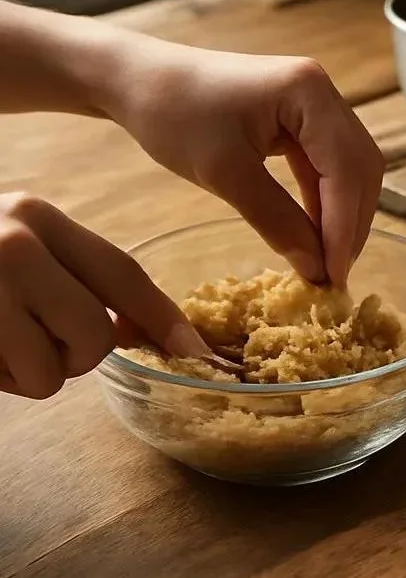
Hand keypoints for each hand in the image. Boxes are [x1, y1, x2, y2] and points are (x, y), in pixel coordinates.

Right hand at [0, 193, 209, 398]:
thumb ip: (74, 274)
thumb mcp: (18, 243)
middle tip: (40, 338)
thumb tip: (144, 329)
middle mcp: (12, 246)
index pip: (122, 273)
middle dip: (78, 354)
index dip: (162, 316)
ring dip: (32, 372)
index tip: (194, 348)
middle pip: (96, 334)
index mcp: (38, 217)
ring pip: (53, 372)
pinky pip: (9, 382)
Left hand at [107, 44, 383, 286]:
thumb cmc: (172, 116)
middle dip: (352, 224)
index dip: (345, 228)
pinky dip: (326, 200)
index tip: (334, 278)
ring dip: (343, 215)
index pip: (346, 170)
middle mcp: (323, 91)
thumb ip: (277, 221)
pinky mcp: (302, 116)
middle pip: (361, 167)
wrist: (136, 79)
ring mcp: (315, 102)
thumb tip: (316, 271)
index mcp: (309, 93)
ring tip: (327, 261)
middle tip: (334, 276)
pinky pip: (328, 164)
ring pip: (351, 168)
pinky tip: (314, 232)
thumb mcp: (224, 174)